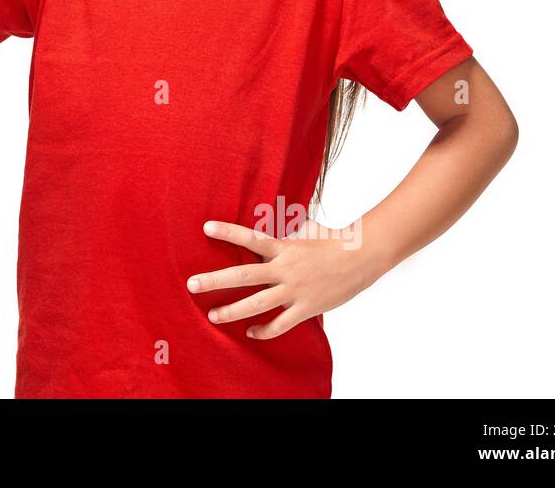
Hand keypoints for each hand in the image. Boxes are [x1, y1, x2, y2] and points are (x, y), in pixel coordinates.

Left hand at [186, 218, 386, 339]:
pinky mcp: (306, 308)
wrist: (363, 258)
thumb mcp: (308, 229)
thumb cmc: (334, 241)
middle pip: (243, 275)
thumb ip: (287, 230)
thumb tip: (277, 221)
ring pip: (257, 304)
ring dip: (232, 312)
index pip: (250, 237)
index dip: (228, 232)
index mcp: (284, 247)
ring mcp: (294, 290)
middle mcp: (284, 269)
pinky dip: (264, 330)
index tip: (206, 227)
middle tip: (191, 284)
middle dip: (215, 280)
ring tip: (212, 316)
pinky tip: (251, 332)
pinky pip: (280, 324)